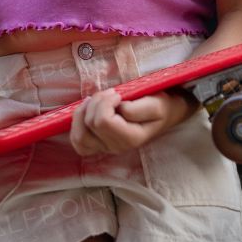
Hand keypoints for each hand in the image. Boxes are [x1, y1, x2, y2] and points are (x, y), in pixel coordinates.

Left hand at [69, 88, 193, 155]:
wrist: (164, 114)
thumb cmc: (160, 106)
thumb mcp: (156, 104)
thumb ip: (136, 108)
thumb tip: (117, 109)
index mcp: (130, 138)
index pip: (102, 122)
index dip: (105, 102)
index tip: (118, 94)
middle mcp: (116, 148)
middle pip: (89, 124)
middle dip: (95, 102)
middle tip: (109, 93)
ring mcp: (106, 148)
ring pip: (79, 136)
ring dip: (83, 112)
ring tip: (95, 101)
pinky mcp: (98, 145)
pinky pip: (77, 142)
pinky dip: (77, 126)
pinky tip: (87, 112)